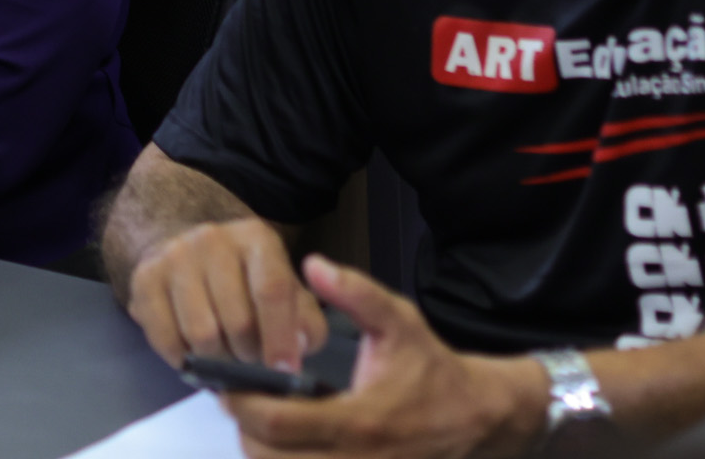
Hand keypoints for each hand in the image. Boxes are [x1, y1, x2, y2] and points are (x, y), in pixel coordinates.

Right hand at [124, 216, 321, 372]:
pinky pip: (167, 341)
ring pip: (201, 336)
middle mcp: (212, 238)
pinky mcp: (144, 278)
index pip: (271, 290)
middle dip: (249, 356)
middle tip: (250, 361)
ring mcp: (174, 256)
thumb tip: (298, 349)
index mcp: (256, 238)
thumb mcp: (287, 292)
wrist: (187, 252)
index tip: (284, 371)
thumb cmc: (246, 281)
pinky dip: (185, 361)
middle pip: (237, 321)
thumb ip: (305, 323)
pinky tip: (195, 354)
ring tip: (224, 356)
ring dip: (217, 361)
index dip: (280, 337)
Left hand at [220, 255, 542, 458]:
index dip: (244, 406)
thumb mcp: (398, 321)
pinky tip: (284, 442)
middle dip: (245, 431)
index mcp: (358, 421)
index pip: (278, 425)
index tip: (228, 385)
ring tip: (257, 420)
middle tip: (237, 401)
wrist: (476, 419)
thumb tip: (313, 264)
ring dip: (262, 452)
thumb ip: (355, 292)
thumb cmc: (432, 370)